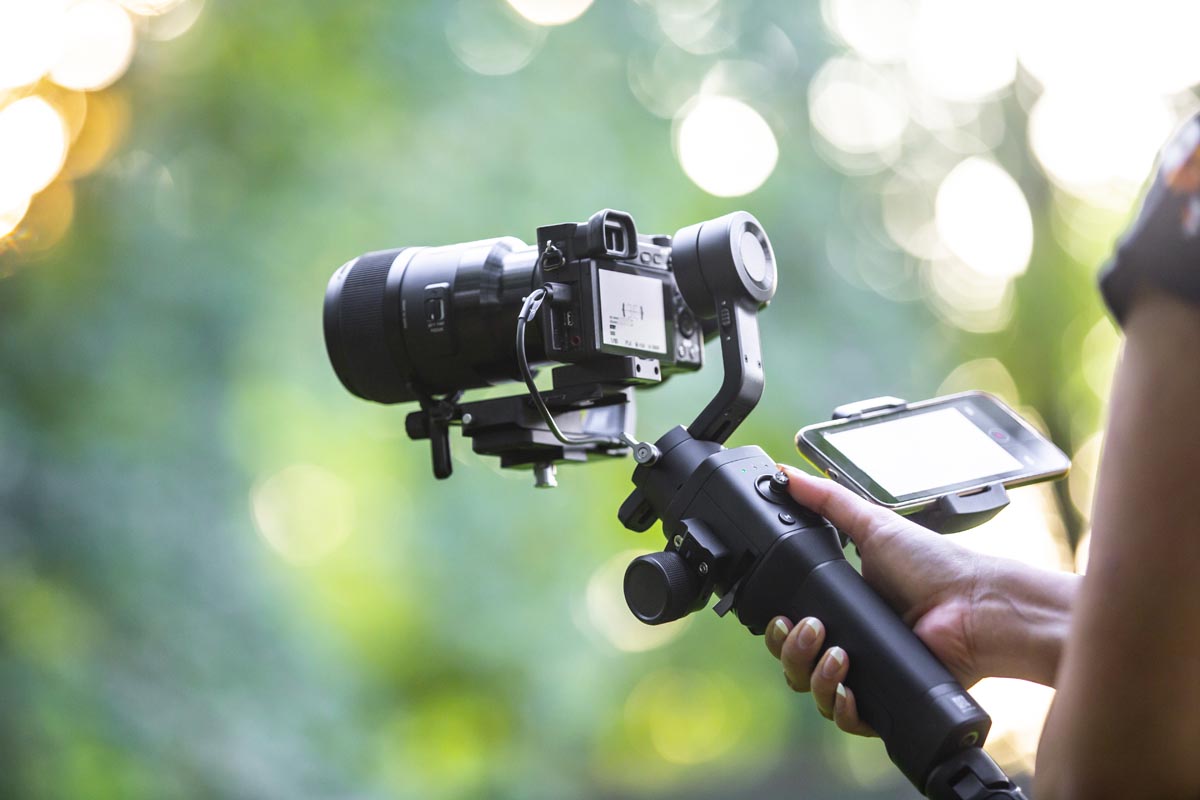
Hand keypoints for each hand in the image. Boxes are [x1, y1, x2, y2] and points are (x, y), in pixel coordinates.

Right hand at [763, 466, 990, 736]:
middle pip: (792, 661)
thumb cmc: (936, 566)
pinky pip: (846, 718)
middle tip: (811, 628)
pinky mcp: (886, 703)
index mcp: (841, 607)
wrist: (976, 605)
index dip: (777, 626)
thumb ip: (826, 500)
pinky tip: (847, 685)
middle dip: (790, 647)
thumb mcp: (874, 523)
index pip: (790, 627)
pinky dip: (840, 705)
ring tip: (838, 651)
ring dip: (813, 673)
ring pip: (813, 690)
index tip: (779, 614)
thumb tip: (786, 475)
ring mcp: (866, 675)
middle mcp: (849, 643)